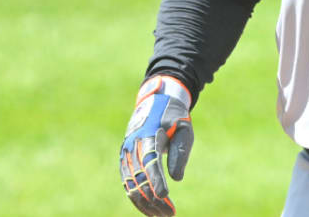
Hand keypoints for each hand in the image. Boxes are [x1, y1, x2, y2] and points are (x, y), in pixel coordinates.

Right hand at [119, 75, 193, 215]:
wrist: (155, 103)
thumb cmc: (174, 118)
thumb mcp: (184, 129)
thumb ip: (180, 152)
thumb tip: (176, 178)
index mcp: (149, 135)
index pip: (150, 161)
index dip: (156, 180)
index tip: (165, 196)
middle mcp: (133, 146)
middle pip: (139, 178)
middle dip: (154, 198)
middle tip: (170, 213)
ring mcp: (126, 154)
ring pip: (131, 185)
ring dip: (145, 203)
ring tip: (163, 214)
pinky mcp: (124, 160)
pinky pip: (128, 183)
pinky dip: (137, 198)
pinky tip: (150, 209)